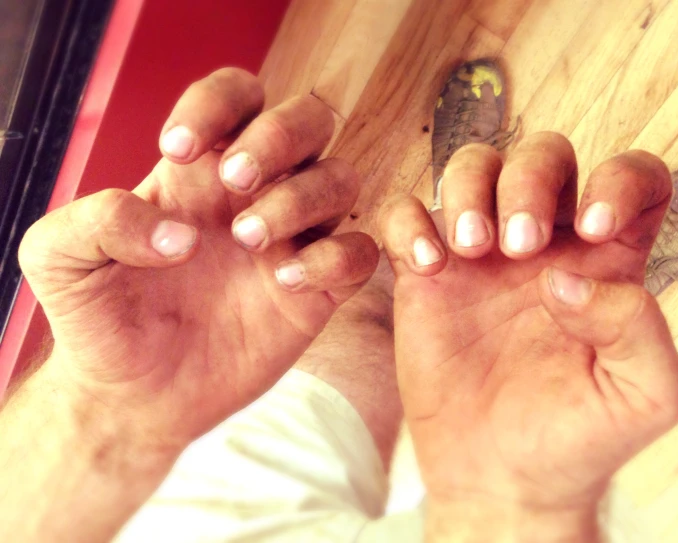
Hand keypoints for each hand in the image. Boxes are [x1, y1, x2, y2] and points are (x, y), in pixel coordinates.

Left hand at [18, 68, 377, 454]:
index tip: (176, 150)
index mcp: (200, 172)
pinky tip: (284, 282)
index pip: (237, 95)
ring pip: (340, 180)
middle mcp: (256, 196)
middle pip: (308, 121)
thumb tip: (183, 233)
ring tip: (248, 240)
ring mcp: (292, 242)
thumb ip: (99, 219)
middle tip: (233, 181)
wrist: (132, 396)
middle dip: (279, 136)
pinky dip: (334, 258)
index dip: (218, 103)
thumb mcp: (60, 259)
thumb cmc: (100, 319)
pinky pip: (359, 254)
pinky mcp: (317, 293)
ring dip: (301, 198)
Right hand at [380, 134, 677, 540]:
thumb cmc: (579, 439)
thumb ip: (638, 324)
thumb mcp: (645, 394)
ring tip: (473, 252)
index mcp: (607, 261)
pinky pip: (407, 213)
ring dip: (470, 190)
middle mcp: (544, 246)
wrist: (501, 478)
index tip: (595, 228)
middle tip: (517, 248)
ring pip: (472, 165)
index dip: (620, 179)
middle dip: (529, 181)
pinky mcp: (426, 277)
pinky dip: (410, 222)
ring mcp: (480, 257)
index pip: (633, 177)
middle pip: (542, 153)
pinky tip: (427, 267)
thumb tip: (564, 276)